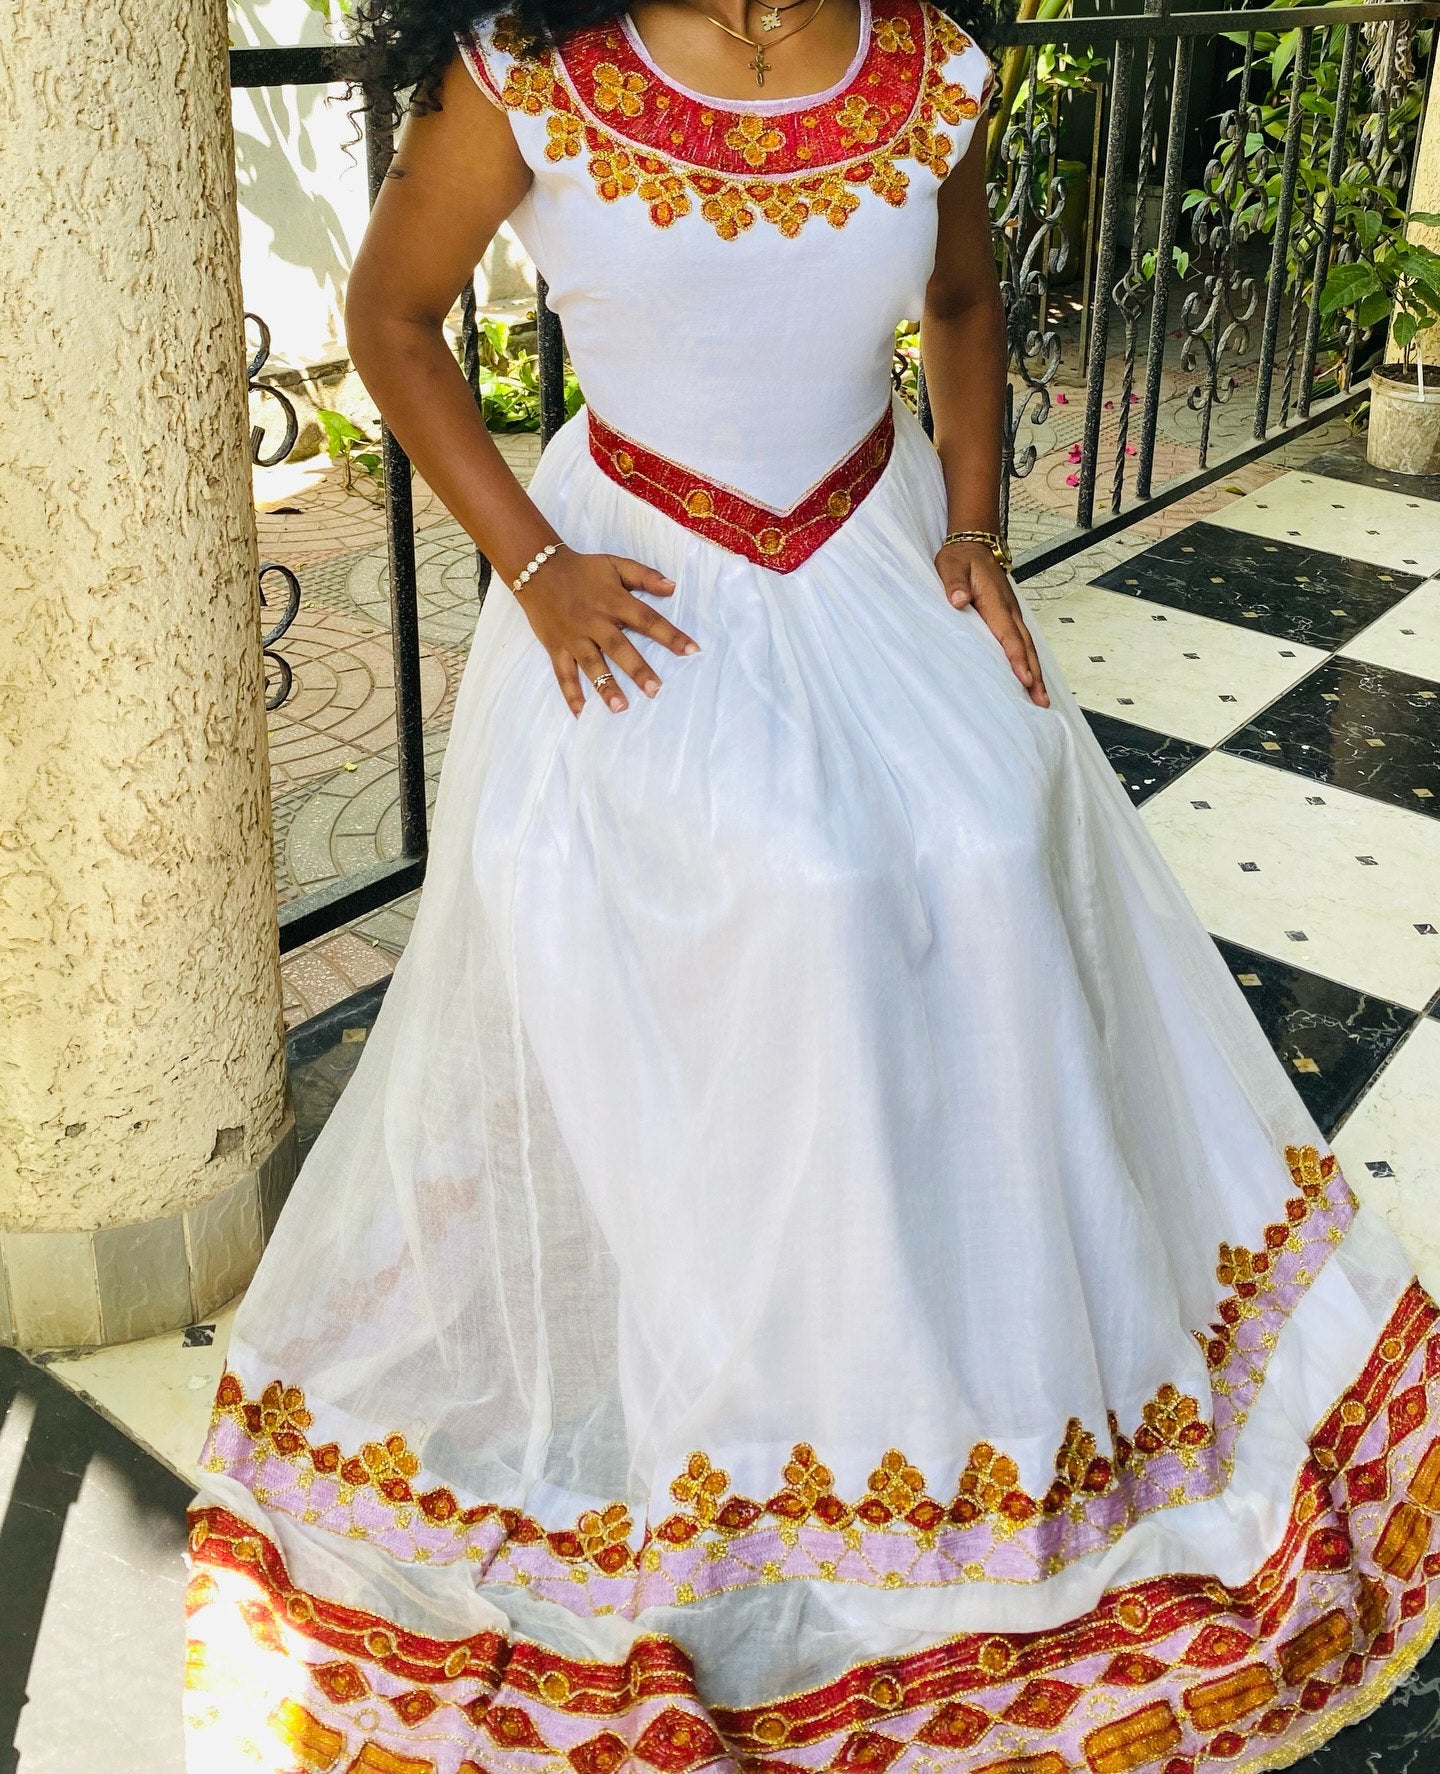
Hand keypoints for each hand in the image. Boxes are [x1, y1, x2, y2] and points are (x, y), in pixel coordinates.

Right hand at [516, 547, 699, 715]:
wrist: (537, 569)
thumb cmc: (582, 569)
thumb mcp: (615, 564)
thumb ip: (644, 576)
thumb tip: (673, 588)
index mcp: (613, 601)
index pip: (647, 619)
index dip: (670, 635)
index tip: (692, 651)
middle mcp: (595, 621)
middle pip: (619, 647)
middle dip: (637, 669)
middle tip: (655, 690)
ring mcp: (574, 637)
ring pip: (592, 665)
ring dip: (605, 686)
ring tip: (621, 708)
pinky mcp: (556, 647)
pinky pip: (563, 673)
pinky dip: (571, 693)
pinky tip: (581, 713)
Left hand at [935, 541, 1048, 708]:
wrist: (974, 544)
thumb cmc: (960, 558)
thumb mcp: (950, 566)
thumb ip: (954, 583)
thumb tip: (958, 600)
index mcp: (995, 600)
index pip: (1008, 634)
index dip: (1016, 658)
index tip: (1024, 678)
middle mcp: (1009, 609)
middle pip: (1025, 646)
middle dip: (1034, 674)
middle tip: (1041, 701)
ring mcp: (1012, 613)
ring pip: (1028, 646)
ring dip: (1036, 671)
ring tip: (1042, 698)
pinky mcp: (1010, 617)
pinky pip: (1023, 642)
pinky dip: (1030, 661)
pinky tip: (1031, 679)